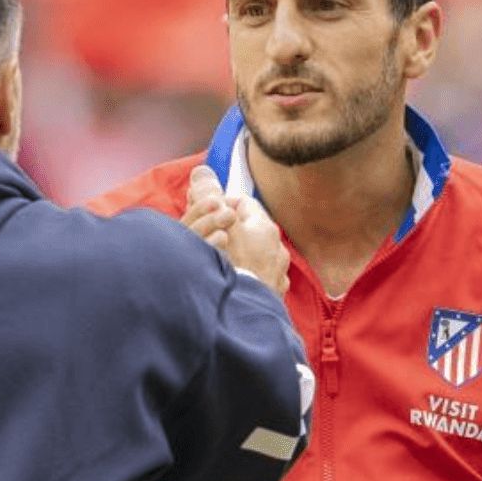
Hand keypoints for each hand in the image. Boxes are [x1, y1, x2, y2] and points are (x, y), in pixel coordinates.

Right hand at [182, 165, 289, 293]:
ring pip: (256, 254)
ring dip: (241, 254)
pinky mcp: (274, 293)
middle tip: (211, 236)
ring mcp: (278, 272)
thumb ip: (209, 197)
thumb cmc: (232, 264)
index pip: (241, 202)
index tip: (206, 213)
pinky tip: (236, 282)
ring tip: (222, 261)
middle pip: (249, 229)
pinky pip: (260, 277)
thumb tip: (202, 170)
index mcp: (264, 226)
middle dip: (230, 229)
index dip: (220, 204)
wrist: (244, 310)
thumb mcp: (216, 225)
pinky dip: (249, 276)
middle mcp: (277, 247)